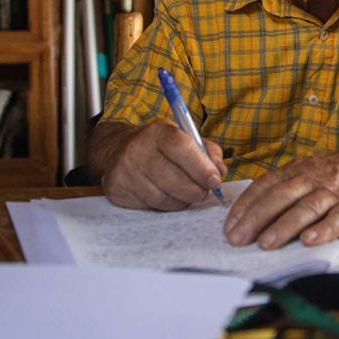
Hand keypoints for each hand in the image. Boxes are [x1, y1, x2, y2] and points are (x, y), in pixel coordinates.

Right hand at [98, 121, 227, 210]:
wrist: (118, 152)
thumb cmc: (159, 147)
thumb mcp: (184, 138)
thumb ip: (208, 151)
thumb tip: (220, 171)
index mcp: (158, 131)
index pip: (182, 148)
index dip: (202, 168)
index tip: (215, 180)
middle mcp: (137, 149)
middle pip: (173, 179)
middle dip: (196, 190)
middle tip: (204, 192)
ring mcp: (125, 171)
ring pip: (163, 198)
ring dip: (182, 201)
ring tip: (187, 194)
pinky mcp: (118, 190)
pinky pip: (150, 206)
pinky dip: (166, 206)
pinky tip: (169, 197)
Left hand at [223, 147, 338, 249]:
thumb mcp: (309, 172)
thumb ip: (284, 188)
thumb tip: (251, 215)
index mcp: (298, 170)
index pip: (265, 186)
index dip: (245, 206)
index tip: (228, 226)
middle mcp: (313, 178)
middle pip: (280, 197)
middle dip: (256, 218)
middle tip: (237, 239)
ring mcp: (335, 192)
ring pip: (306, 208)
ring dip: (284, 226)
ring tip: (266, 243)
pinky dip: (324, 230)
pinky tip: (309, 241)